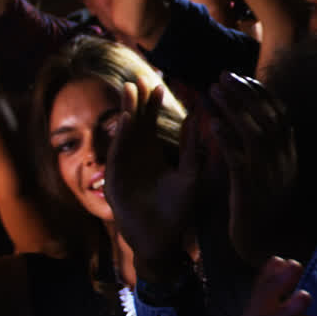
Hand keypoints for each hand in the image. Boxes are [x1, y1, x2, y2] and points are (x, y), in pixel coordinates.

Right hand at [105, 81, 202, 284]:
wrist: (160, 241)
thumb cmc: (177, 212)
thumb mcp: (190, 177)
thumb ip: (192, 151)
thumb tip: (200, 122)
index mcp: (154, 155)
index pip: (154, 123)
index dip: (156, 103)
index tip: (161, 79)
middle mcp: (137, 158)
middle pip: (137, 122)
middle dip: (139, 100)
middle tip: (142, 74)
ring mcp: (124, 168)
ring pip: (126, 134)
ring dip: (128, 112)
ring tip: (131, 88)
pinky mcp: (116, 180)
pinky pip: (120, 153)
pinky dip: (123, 137)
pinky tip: (128, 118)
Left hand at [208, 72, 298, 265]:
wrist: (275, 242)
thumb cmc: (271, 207)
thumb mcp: (277, 172)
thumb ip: (271, 148)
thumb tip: (258, 123)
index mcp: (289, 151)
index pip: (278, 112)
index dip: (260, 92)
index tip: (241, 78)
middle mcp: (282, 158)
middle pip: (266, 115)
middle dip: (244, 93)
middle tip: (222, 76)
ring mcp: (268, 172)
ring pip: (253, 131)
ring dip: (233, 109)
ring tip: (213, 91)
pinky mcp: (250, 188)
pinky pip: (239, 159)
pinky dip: (227, 139)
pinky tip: (213, 125)